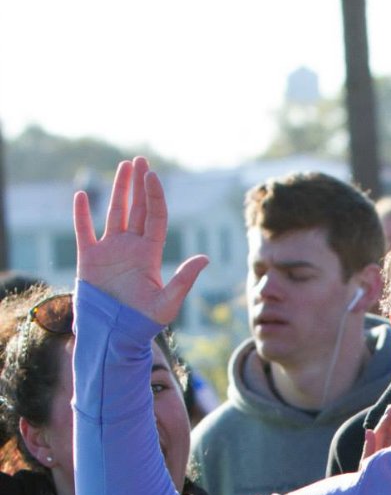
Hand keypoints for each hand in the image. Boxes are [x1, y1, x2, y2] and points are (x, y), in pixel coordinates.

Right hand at [73, 157, 207, 324]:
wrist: (116, 334)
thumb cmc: (145, 322)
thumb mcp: (169, 302)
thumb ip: (185, 279)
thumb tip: (205, 258)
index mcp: (150, 254)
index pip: (154, 218)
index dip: (154, 197)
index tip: (153, 176)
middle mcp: (131, 248)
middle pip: (136, 209)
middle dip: (139, 185)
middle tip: (141, 161)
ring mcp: (109, 251)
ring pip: (114, 213)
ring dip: (118, 191)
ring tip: (124, 167)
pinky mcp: (89, 258)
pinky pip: (84, 230)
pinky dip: (81, 214)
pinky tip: (83, 195)